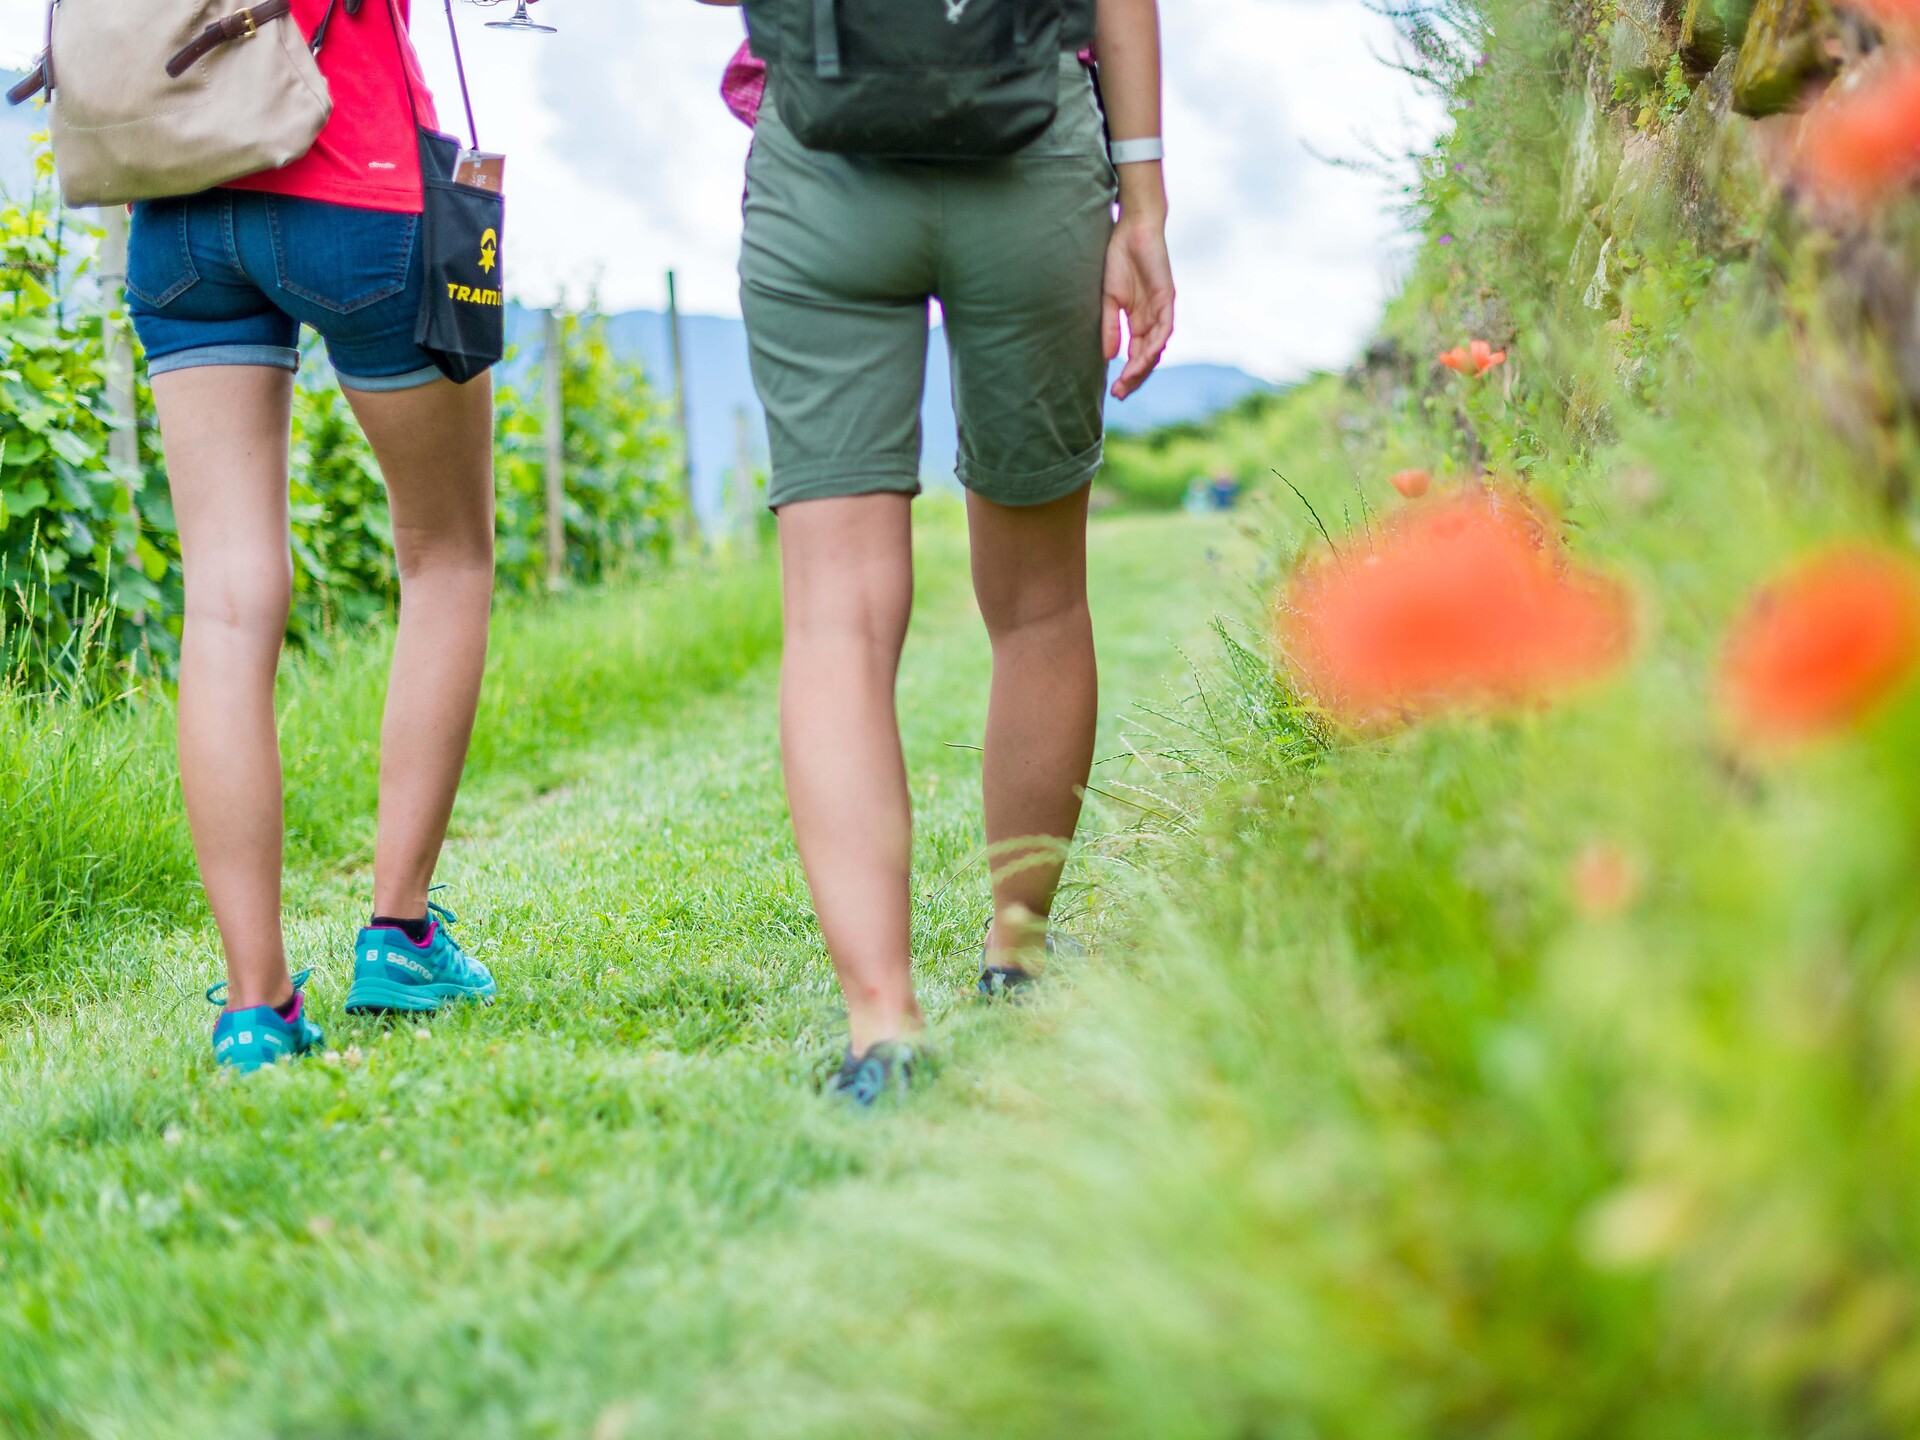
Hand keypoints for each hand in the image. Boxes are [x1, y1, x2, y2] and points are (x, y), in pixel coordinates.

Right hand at [1101, 208, 1174, 400]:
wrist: (1133, 229)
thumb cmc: (1119, 260)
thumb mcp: (1109, 299)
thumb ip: (1110, 328)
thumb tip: (1108, 357)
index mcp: (1139, 321)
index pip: (1135, 355)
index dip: (1126, 374)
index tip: (1114, 391)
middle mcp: (1153, 320)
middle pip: (1147, 357)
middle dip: (1135, 377)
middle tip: (1120, 394)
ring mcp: (1162, 310)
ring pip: (1157, 347)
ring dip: (1144, 366)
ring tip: (1129, 380)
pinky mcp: (1167, 298)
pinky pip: (1165, 327)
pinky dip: (1156, 343)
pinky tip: (1145, 357)